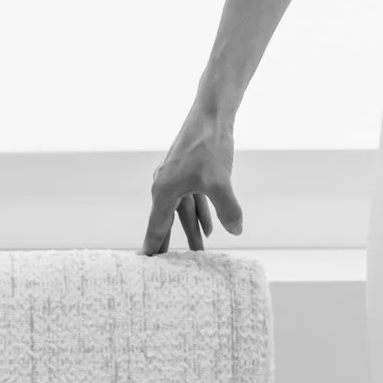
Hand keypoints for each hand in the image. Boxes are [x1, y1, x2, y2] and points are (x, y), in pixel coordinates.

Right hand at [140, 102, 243, 254]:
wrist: (212, 112)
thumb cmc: (209, 145)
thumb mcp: (219, 182)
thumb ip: (227, 209)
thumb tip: (236, 231)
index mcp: (164, 191)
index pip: (156, 228)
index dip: (153, 248)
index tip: (146, 269)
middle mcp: (166, 185)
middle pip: (167, 222)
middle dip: (170, 244)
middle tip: (165, 271)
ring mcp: (178, 176)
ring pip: (183, 211)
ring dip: (191, 230)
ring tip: (198, 253)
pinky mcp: (191, 169)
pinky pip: (194, 198)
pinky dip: (201, 213)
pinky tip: (212, 227)